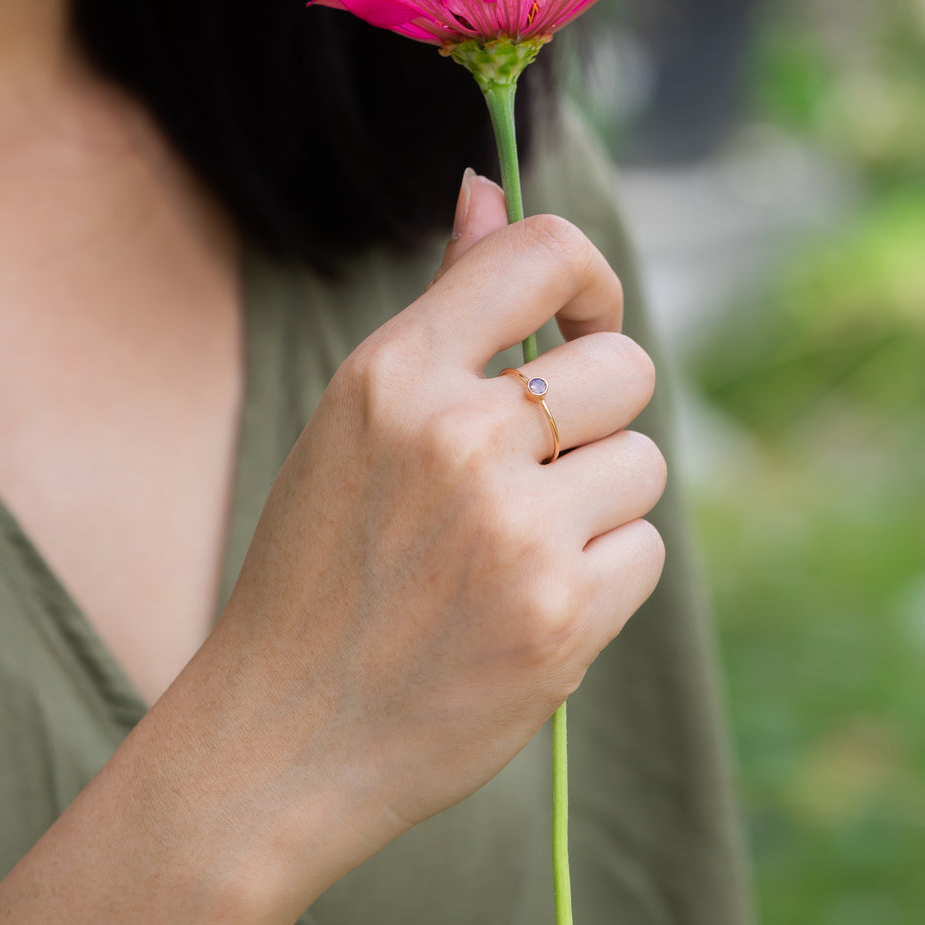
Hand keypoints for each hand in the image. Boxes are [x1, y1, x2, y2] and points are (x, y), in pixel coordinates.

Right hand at [201, 169, 665, 877]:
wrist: (281, 735)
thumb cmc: (320, 563)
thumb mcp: (356, 417)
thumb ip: (443, 306)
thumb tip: (486, 189)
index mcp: (393, 372)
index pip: (542, 249)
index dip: (591, 279)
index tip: (582, 323)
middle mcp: (455, 435)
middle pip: (626, 366)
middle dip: (599, 413)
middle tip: (537, 469)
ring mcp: (512, 529)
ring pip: (642, 464)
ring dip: (599, 503)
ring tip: (516, 550)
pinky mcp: (559, 618)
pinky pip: (644, 552)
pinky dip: (603, 578)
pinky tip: (529, 606)